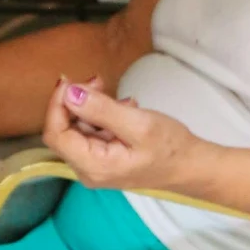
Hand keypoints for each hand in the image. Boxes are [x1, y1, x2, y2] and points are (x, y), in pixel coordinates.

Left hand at [42, 77, 206, 196]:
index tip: (70, 80)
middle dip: (76, 102)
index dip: (57, 104)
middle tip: (99, 80)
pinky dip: (103, 116)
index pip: (56, 134)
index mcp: (92, 166)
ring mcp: (95, 166)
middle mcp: (87, 170)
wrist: (193, 167)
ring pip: (78, 129)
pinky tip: (126, 109)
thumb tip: (69, 92)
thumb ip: (101, 109)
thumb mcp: (138, 124)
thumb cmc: (171, 148)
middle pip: (64, 131)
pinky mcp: (104, 159)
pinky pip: (93, 133)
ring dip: (92, 107)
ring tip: (122, 99)